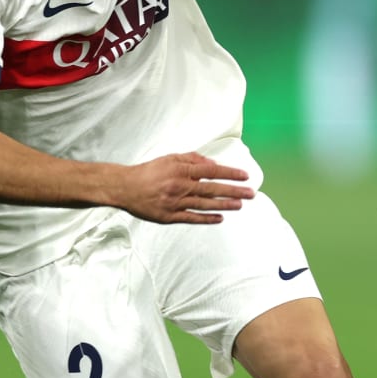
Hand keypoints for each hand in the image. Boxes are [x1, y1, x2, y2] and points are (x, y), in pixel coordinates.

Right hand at [114, 153, 253, 223]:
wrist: (125, 187)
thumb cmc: (149, 171)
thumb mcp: (170, 158)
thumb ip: (191, 159)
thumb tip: (212, 164)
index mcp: (181, 170)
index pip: (212, 171)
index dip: (230, 173)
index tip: (245, 176)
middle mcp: (180, 186)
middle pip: (213, 189)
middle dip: (234, 191)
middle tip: (251, 194)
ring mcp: (176, 203)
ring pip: (205, 205)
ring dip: (225, 205)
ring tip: (240, 205)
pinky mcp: (169, 216)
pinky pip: (192, 218)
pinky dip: (207, 219)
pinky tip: (220, 218)